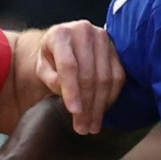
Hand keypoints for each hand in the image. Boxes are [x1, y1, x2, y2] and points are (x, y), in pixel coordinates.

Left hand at [35, 19, 123, 134]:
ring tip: (92, 126)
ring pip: (105, 78)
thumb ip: (51, 79)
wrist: (65, 43)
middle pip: (89, 74)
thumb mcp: (42, 68)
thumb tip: (68, 95)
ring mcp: (103, 38)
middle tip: (82, 128)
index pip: (69, 66)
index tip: (74, 112)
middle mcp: (84, 31)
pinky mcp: (116, 48)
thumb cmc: (51, 58)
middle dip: (86, 105)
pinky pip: (118, 76)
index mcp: (61, 34)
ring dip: (99, 106)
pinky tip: (103, 111)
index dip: (72, 91)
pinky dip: (111, 97)